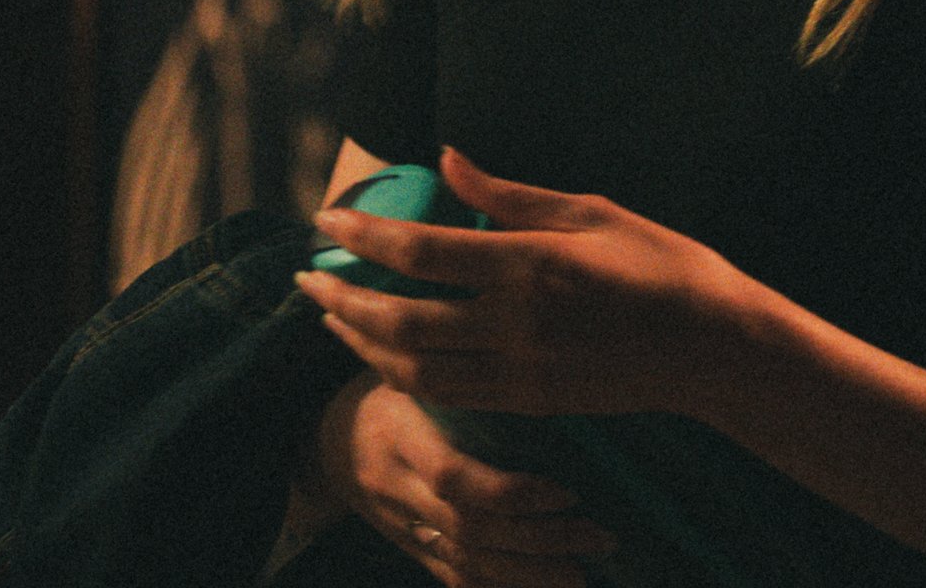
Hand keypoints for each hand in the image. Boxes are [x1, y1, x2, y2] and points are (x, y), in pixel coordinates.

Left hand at [296, 148, 750, 419]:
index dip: (364, 235)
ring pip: (413, 367)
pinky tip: (384, 354)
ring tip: (330, 317)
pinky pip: (447, 394)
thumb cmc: (660, 262)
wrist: (711, 348)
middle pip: (400, 317)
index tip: (325, 217)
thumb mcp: (591, 210)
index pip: (422, 251)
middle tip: (304, 277)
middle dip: (341, 297)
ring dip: (361, 342)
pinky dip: (403, 374)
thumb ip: (510, 193)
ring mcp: (520, 371)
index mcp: (530, 264)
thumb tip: (448, 159)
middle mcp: (515, 323)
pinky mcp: (528, 403)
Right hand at [314, 370, 617, 585]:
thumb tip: (534, 359)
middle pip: (470, 529)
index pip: (454, 478)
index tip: (567, 490)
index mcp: (400, 437)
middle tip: (600, 535)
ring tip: (584, 574)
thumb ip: (456, 376)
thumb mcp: (410, 371)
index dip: (510, 492)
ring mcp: (403, 527)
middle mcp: (398, 490)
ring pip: (467, 563)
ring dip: (529, 574)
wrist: (325, 442)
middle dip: (539, 539)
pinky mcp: (411, 549)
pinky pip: (455, 579)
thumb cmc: (388, 388)